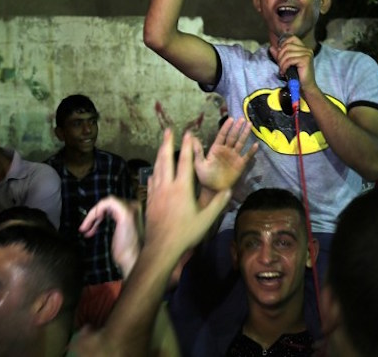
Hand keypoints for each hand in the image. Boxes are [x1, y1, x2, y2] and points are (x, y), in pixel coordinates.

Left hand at [80, 196, 141, 276]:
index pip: (113, 206)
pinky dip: (97, 210)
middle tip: (85, 228)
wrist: (132, 260)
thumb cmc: (125, 251)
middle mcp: (134, 207)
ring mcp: (131, 208)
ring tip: (85, 227)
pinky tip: (92, 222)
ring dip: (93, 213)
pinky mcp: (126, 212)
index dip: (99, 215)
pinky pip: (108, 202)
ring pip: (107, 201)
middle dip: (94, 215)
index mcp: (134, 211)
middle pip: (109, 203)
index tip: (89, 229)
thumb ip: (114, 222)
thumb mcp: (118, 233)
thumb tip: (97, 219)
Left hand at [145, 129, 230, 253]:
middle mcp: (167, 186)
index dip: (187, 146)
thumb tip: (228, 190)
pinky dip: (153, 174)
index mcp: (182, 188)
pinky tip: (153, 173)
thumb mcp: (206, 220)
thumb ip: (217, 204)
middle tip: (167, 130)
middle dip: (166, 143)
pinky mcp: (149, 201)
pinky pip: (150, 183)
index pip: (185, 162)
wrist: (161, 248)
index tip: (188, 133)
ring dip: (159, 155)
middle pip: (166, 160)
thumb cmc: (185, 233)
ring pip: (156, 169)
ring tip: (161, 146)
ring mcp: (156, 193)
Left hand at [193, 117, 258, 193]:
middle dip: (237, 128)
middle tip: (242, 119)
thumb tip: (192, 138)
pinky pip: (247, 156)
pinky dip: (251, 151)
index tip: (231, 119)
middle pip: (233, 137)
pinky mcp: (240, 164)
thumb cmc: (204, 177)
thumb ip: (197, 151)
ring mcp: (234, 157)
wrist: (213, 190)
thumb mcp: (199, 164)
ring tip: (249, 125)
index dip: (226, 127)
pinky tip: (256, 145)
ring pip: (241, 143)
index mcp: (216, 149)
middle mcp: (226, 150)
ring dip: (245, 134)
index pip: (222, 135)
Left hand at [271, 34, 316, 90]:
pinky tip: (284, 72)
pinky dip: (284, 66)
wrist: (306, 87)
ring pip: (287, 53)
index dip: (283, 45)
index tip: (280, 55)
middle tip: (280, 66)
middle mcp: (307, 49)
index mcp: (304, 48)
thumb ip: (280, 55)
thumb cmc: (297, 76)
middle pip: (287, 46)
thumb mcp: (286, 63)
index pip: (291, 38)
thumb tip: (271, 47)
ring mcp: (307, 54)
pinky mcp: (306, 60)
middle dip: (280, 56)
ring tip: (282, 70)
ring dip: (281, 63)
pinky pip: (290, 60)